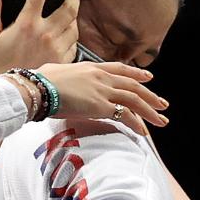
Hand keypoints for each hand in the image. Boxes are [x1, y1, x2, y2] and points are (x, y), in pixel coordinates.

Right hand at [0, 0, 79, 80]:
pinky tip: (67, 37)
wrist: (8, 96)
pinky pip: (74, 45)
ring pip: (74, 26)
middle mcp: (46, 34)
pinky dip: (72, 38)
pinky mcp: (62, 63)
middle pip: (68, 8)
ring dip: (73, 17)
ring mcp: (57, 49)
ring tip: (70, 14)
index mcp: (26, 24)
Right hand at [34, 61, 169, 134]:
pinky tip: (143, 131)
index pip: (119, 68)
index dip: (136, 73)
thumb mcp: (54, 72)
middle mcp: (101, 77)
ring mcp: (103, 91)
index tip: (148, 77)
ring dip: (150, 111)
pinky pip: (125, 115)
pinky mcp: (101, 106)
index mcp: (90, 68)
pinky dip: (136, 123)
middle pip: (132, 85)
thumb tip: (54, 79)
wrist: (37, 88)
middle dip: (149, 95)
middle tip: (162, 104)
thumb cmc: (39, 82)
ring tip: (161, 120)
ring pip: (134, 99)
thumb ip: (63, 76)